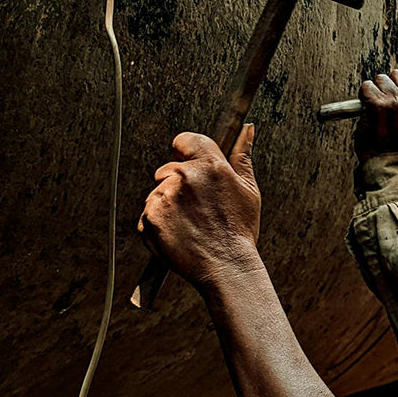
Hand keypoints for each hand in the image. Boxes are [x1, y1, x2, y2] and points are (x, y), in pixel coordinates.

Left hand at [138, 126, 262, 289]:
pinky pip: (148, 213)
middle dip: (179, 184)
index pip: (186, 140)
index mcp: (210, 166)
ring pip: (159, 192)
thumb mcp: (248, 190)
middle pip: (169, 169)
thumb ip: (242, 155)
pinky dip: (159, 222)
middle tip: (197, 208)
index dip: (186, 151)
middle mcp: (184, 177)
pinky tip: (179, 232)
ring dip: (169, 204)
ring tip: (190, 223)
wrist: (225, 266)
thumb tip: (246, 130)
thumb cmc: (239, 231)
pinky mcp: (149, 217)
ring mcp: (164, 197)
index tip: (189, 162)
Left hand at [353, 69, 397, 159]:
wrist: (383, 159)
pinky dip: (364, 95)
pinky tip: (369, 109)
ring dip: (377, 91)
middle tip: (389, 105)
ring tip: (379, 109)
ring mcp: (395, 103)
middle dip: (391, 85)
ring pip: (381, 79)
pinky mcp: (377, 104)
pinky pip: (367, 86)